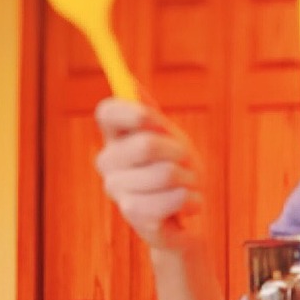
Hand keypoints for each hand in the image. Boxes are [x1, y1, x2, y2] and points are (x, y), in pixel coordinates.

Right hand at [94, 98, 204, 252]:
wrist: (184, 214)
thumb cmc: (175, 170)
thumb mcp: (168, 136)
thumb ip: (149, 112)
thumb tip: (128, 81)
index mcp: (115, 138)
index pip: (107, 113)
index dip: (133, 112)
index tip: (156, 119)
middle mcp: (108, 164)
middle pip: (147, 145)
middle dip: (180, 153)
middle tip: (186, 163)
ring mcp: (118, 192)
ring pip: (166, 174)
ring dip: (191, 179)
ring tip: (188, 186)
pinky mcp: (137, 218)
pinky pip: (174, 200)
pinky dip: (192, 200)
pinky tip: (188, 204)